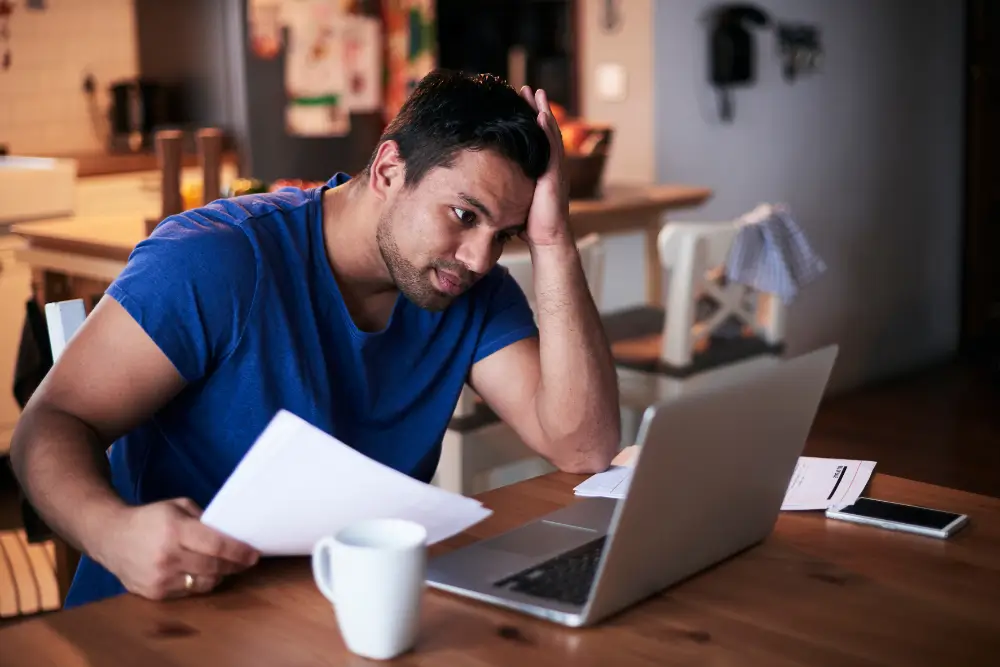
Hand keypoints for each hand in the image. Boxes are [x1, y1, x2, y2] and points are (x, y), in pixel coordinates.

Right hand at [96, 498, 259, 600]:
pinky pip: (187, 592)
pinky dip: (198, 583)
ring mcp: (160, 579)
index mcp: (176, 531)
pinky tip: (199, 573)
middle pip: (213, 567)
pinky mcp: (154, 594)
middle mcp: (168, 557)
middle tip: (245, 561)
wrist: (111, 537)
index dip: (239, 552)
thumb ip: (204, 519)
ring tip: (223, 566)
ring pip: (203, 584)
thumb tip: (230, 533)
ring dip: (218, 576)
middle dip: (234, 565)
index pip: (216, 546)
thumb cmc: (150, 518)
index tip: (254, 554)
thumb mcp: (178, 507)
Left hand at [519, 86, 570, 247]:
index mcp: (540, 169)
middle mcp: (550, 165)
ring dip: (543, 112)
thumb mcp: (512, 198)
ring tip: (535, 93)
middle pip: (543, 130)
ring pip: (550, 134)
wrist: (545, 239)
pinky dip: (548, 131)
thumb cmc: (528, 224)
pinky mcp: (555, 175)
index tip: (517, 102)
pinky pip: (553, 148)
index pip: (534, 138)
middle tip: (526, 89)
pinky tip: (542, 115)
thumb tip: (480, 181)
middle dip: (536, 108)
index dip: (527, 119)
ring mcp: (555, 169)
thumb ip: (503, 186)